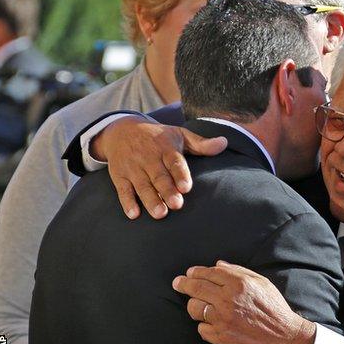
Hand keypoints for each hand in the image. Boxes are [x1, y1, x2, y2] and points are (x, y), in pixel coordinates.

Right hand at [92, 116, 226, 218]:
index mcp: (166, 147)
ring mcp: (133, 167)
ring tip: (160, 213)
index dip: (180, 174)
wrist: (121, 129)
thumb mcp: (179, 135)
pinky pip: (123, 189)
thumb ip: (201, 143)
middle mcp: (149, 157)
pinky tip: (134, 214)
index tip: (186, 187)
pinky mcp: (119, 175)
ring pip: (142, 185)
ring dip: (150, 200)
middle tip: (176, 205)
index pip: (174, 161)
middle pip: (159, 176)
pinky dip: (127, 202)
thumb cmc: (158, 136)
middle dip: (167, 190)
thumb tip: (225, 143)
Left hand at [172, 261, 315, 343]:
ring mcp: (223, 320)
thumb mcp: (260, 282)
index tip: (189, 273)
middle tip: (177, 283)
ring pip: (194, 309)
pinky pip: (202, 328)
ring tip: (197, 303)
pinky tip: (212, 321)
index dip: (196, 271)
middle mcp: (228, 300)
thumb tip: (218, 265)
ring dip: (194, 304)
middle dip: (183, 284)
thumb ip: (238, 271)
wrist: (283, 336)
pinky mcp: (221, 337)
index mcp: (239, 284)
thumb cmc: (273, 307)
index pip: (209, 273)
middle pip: (196, 288)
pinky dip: (205, 324)